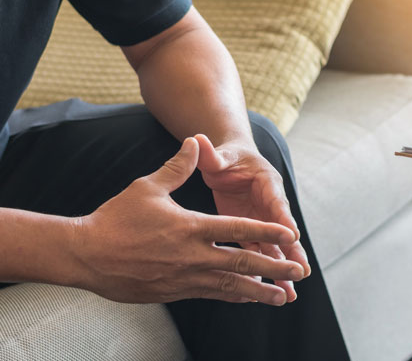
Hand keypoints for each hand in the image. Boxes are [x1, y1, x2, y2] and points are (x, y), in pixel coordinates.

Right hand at [71, 138, 304, 304]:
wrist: (85, 255)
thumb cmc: (116, 218)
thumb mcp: (148, 187)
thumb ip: (178, 167)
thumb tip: (194, 142)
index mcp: (192, 228)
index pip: (239, 230)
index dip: (268, 233)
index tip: (291, 237)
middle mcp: (194, 256)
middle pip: (243, 263)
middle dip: (275, 268)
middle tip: (299, 272)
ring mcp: (185, 277)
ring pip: (231, 286)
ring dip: (260, 292)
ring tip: (283, 297)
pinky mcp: (175, 292)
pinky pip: (212, 295)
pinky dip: (234, 296)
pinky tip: (247, 298)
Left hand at [194, 134, 308, 302]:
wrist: (230, 161)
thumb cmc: (226, 156)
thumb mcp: (220, 155)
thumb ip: (212, 154)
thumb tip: (198, 140)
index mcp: (266, 182)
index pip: (277, 202)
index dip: (284, 219)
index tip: (292, 236)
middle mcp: (270, 204)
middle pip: (283, 231)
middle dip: (292, 253)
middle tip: (301, 273)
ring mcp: (262, 220)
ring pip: (275, 248)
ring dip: (282, 270)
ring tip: (290, 294)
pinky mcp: (251, 232)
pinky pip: (260, 253)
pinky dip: (265, 272)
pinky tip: (268, 292)